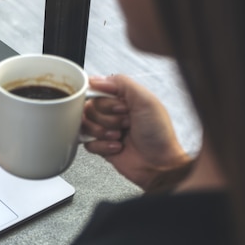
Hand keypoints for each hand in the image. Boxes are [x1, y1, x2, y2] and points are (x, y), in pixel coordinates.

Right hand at [82, 75, 190, 190]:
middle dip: (108, 118)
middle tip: (125, 123)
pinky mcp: (101, 145)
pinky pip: (87, 142)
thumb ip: (122, 83)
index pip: (98, 90)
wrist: (158, 165)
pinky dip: (102, 146)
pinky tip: (117, 147)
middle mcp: (113, 112)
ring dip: (104, 132)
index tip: (121, 107)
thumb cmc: (158, 135)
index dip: (106, 101)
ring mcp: (106, 129)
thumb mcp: (146, 100)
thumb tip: (96, 79)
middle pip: (90, 108)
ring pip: (86, 124)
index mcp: (123, 98)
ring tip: (120, 136)